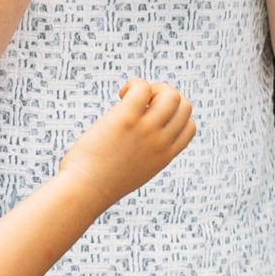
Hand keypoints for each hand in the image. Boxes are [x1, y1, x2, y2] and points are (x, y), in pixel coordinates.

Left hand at [59, 79, 195, 208]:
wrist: (85, 191)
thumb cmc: (98, 183)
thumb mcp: (131, 171)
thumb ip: (141, 155)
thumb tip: (135, 136)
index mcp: (166, 156)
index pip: (189, 126)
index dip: (174, 114)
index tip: (151, 117)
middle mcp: (161, 143)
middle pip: (184, 105)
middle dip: (165, 96)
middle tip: (140, 104)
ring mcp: (147, 130)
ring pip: (170, 94)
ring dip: (152, 88)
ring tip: (130, 98)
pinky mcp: (127, 119)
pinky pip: (142, 88)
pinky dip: (135, 84)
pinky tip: (121, 94)